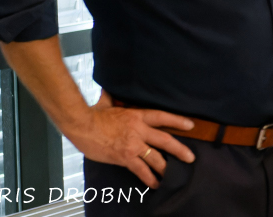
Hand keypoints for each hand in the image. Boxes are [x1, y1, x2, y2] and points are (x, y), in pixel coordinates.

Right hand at [66, 90, 195, 188]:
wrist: (81, 125)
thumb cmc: (92, 114)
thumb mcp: (107, 103)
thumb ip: (113, 98)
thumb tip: (109, 88)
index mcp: (137, 116)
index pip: (163, 117)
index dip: (178, 121)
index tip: (191, 125)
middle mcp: (139, 130)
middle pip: (165, 140)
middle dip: (180, 150)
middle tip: (191, 157)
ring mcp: (133, 145)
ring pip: (155, 157)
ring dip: (166, 167)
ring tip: (174, 174)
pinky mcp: (124, 157)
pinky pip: (140, 169)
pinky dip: (149, 177)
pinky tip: (155, 183)